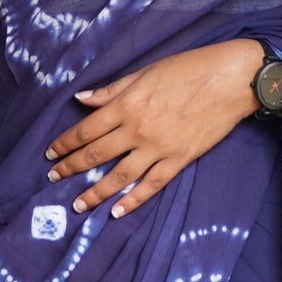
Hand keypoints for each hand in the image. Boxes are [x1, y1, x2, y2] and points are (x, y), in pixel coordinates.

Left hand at [44, 38, 264, 219]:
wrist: (230, 80)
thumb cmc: (188, 69)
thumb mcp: (145, 72)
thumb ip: (112, 90)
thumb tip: (81, 99)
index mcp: (126, 104)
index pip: (86, 130)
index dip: (65, 143)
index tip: (50, 153)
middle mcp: (137, 129)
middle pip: (96, 155)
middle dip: (71, 168)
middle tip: (53, 178)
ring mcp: (158, 148)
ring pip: (118, 176)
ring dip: (95, 193)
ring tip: (78, 204)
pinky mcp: (179, 160)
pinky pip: (151, 185)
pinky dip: (132, 201)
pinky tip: (116, 212)